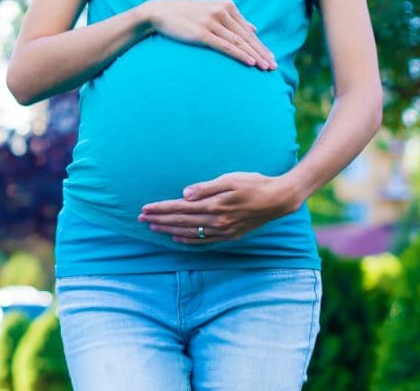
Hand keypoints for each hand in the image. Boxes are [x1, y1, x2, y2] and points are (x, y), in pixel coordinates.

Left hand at [136, 171, 304, 243]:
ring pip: (189, 232)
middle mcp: (217, 221)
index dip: (161, 209)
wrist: (279, 199)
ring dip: (169, 230)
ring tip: (153, 228)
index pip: (180, 208)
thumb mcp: (230, 179)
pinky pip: (204, 240)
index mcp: (215, 205)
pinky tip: (177, 238)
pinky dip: (188, 240)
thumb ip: (206, 187)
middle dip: (159, 220)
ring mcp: (224, 230)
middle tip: (140, 219)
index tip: (145, 208)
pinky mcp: (230, 235)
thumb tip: (184, 194)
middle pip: (181, 221)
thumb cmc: (254, 183)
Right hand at [141, 0, 276, 69]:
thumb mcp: (211, 11)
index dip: (261, 45)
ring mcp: (212, 22)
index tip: (271, 57)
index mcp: (227, 6)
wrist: (159, 12)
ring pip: (239, 42)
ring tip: (266, 68)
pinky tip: (251, 62)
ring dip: (255, 56)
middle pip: (247, 37)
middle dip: (262, 53)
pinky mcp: (202, 33)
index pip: (248, 30)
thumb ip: (233, 19)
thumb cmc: (185, 14)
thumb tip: (254, 29)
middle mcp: (222, 12)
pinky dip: (240, 55)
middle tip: (274, 66)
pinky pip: (226, 46)